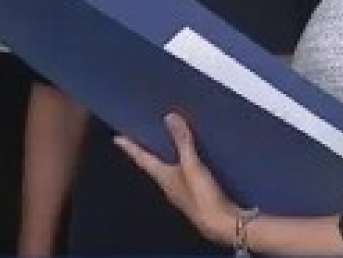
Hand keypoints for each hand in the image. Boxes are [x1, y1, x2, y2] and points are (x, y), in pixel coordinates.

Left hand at [116, 113, 239, 245]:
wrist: (224, 226)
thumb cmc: (202, 198)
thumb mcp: (191, 165)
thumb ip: (182, 141)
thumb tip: (169, 117)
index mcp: (163, 177)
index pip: (142, 159)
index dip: (130, 147)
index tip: (118, 138)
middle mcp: (169, 185)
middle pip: (154, 163)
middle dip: (149, 149)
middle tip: (142, 134)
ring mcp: (184, 190)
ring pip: (171, 168)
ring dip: (169, 154)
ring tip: (169, 139)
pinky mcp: (199, 193)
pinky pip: (187, 172)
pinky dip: (186, 161)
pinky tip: (196, 155)